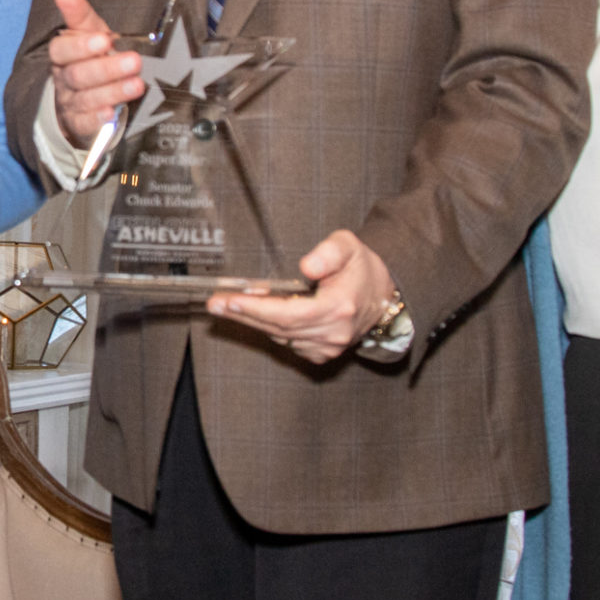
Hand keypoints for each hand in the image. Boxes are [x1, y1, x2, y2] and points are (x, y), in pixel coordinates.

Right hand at [46, 0, 142, 146]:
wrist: (83, 96)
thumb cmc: (91, 57)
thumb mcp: (89, 32)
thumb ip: (79, 14)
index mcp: (63, 54)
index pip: (62, 49)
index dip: (81, 46)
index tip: (103, 39)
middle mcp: (64, 78)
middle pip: (78, 75)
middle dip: (106, 68)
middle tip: (134, 61)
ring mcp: (70, 102)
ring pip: (86, 98)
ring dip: (112, 91)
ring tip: (138, 84)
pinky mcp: (78, 124)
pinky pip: (85, 123)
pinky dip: (97, 118)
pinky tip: (111, 114)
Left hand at [208, 230, 394, 365]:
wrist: (383, 294)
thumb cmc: (362, 267)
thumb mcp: (349, 246)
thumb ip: (328, 253)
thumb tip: (306, 267)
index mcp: (339, 307)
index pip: (288, 314)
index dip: (257, 309)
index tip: (230, 300)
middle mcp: (333, 332)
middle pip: (278, 328)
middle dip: (244, 315)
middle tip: (216, 303)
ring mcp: (328, 346)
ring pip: (280, 337)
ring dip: (253, 321)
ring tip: (228, 305)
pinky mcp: (323, 353)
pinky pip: (289, 343)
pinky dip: (271, 329)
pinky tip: (256, 315)